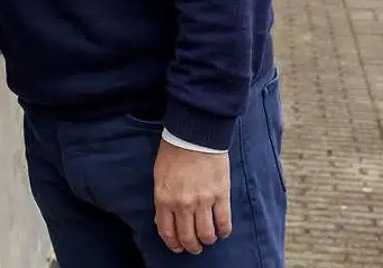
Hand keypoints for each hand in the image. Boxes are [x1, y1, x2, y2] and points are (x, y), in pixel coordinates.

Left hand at [153, 140, 231, 254]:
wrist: (195, 134)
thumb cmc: (174, 152)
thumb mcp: (159, 177)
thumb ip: (162, 200)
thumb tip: (162, 220)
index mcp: (164, 199)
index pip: (167, 232)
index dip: (173, 244)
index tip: (178, 248)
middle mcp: (183, 204)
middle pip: (188, 238)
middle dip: (192, 247)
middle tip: (195, 247)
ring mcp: (203, 201)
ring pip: (206, 235)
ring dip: (207, 241)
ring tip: (208, 238)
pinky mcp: (221, 195)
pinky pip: (224, 223)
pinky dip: (223, 232)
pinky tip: (222, 231)